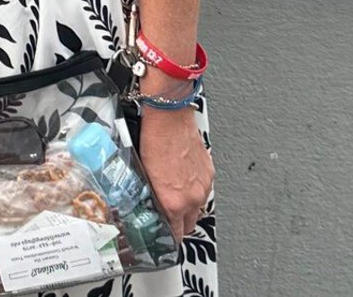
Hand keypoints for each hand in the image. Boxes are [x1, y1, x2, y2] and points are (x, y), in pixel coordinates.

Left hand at [137, 105, 212, 243]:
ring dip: (187, 205)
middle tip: (167, 216)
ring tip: (173, 192)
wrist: (168, 116)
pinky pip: (203, 190)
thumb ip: (150, 196)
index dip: (169, 238)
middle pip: (190, 225)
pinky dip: (194, 188)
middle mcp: (192, 197)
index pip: (176, 234)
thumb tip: (148, 206)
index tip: (164, 237)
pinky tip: (181, 177)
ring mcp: (203, 185)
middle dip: (179, 223)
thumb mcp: (143, 173)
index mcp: (173, 201)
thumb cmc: (153, 138)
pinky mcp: (209, 172)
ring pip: (197, 207)